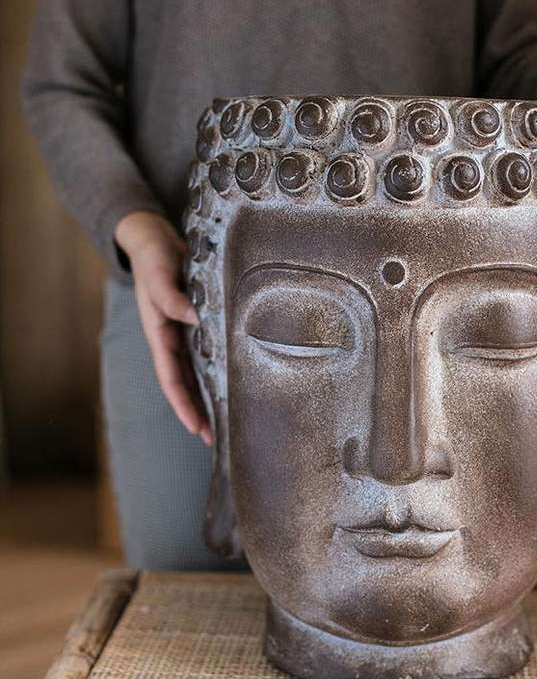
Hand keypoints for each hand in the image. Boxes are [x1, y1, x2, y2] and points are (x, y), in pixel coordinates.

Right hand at [114, 210, 211, 444]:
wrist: (154, 239)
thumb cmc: (153, 258)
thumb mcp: (158, 274)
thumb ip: (172, 296)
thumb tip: (193, 316)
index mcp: (160, 335)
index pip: (171, 380)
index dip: (183, 406)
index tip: (197, 429)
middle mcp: (174, 339)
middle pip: (187, 385)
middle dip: (199, 412)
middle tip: (218, 439)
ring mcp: (187, 333)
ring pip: (200, 373)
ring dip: (211, 396)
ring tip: (231, 418)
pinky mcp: (200, 321)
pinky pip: (212, 351)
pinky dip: (222, 367)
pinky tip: (240, 377)